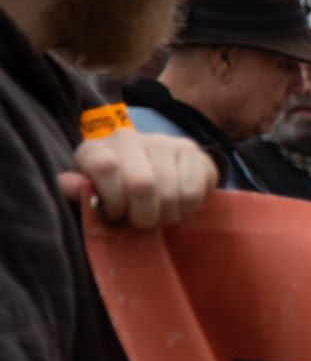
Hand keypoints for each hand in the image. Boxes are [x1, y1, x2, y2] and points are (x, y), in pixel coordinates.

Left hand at [60, 130, 217, 227]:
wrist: (154, 176)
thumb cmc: (117, 195)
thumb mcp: (94, 198)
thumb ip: (80, 194)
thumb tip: (65, 183)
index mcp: (97, 149)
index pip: (105, 167)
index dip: (113, 201)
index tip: (115, 214)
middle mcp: (129, 138)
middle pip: (142, 185)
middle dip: (144, 216)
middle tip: (143, 222)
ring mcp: (164, 141)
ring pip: (170, 192)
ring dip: (167, 215)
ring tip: (162, 214)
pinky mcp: (193, 150)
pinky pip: (194, 190)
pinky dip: (188, 207)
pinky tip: (179, 204)